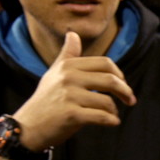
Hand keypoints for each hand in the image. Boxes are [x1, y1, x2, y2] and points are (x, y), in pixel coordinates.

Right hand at [14, 31, 136, 150]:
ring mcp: (69, 96)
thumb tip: (73, 34)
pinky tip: (112, 122)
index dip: (120, 75)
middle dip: (126, 92)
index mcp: (68, 66)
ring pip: (108, 101)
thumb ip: (68, 55)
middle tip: (130, 101)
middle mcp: (68, 77)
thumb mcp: (54, 73)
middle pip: (111, 80)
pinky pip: (103, 117)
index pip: (105, 63)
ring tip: (111, 115)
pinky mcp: (71, 114)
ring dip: (115, 111)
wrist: (29, 126)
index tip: (124, 85)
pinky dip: (112, 121)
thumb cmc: (47, 99)